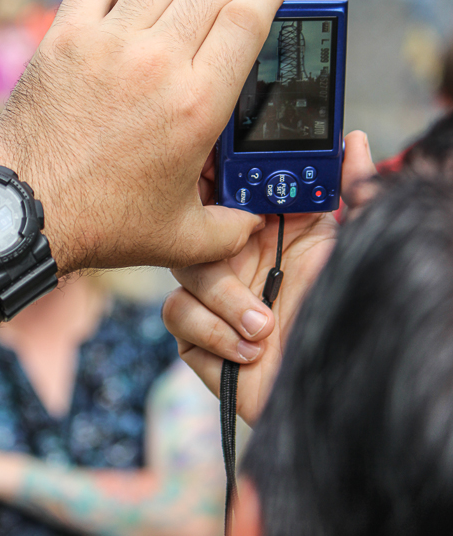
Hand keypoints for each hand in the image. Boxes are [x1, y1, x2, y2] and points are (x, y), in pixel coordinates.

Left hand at [0, 0, 286, 274]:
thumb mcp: (185, 237)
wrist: (32, 213)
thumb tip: (257, 220)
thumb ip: (233, 229)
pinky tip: (122, 12)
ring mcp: (107, 45)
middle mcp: (157, 63)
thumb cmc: (107, 225)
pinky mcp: (65, 41)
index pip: (245, 21)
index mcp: (197, 105)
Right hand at [163, 131, 376, 423]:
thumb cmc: (351, 318)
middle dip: (221, 263)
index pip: (226, 200)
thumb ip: (355, 192)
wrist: (342, 396)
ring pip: (182, 281)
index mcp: (270, 236)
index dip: (216, 190)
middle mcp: (240, 265)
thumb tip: (353, 139)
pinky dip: (213, 336)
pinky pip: (179, 321)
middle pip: (194, 240)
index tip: (216, 183)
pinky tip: (250, 354)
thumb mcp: (357, 249)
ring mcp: (217, 304)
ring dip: (223, 307)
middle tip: (248, 268)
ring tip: (264, 330)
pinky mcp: (201, 342)